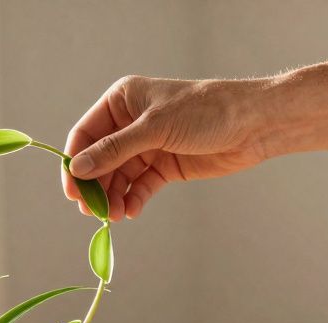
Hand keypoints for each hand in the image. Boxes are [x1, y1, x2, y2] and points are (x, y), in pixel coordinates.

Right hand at [63, 76, 272, 220]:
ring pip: (117, 177)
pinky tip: (131, 211)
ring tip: (114, 216)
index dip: (75, 163)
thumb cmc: (206, 111)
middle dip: (95, 186)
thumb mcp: (155, 128)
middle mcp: (130, 123)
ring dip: (113, 197)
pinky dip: (132, 200)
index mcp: (123, 101)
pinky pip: (139, 187)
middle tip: (92, 211)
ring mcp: (146, 146)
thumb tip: (78, 169)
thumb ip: (115, 150)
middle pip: (99, 160)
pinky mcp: (163, 167)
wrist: (254, 124)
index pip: (85, 135)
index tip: (73, 191)